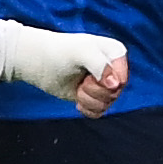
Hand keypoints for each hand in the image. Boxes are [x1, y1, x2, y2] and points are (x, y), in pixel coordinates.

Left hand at [3, 26, 128, 113]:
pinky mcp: (94, 97)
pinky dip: (87, 108)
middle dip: (94, 92)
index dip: (106, 83)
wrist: (40, 62)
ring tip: (78, 87)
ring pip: (107, 104)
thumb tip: (115, 84)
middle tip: (82, 81)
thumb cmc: (59, 52)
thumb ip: (100, 64)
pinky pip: (99, 112)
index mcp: (116, 54)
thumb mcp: (80, 52)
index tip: (90, 76)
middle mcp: (114, 69)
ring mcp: (104, 84)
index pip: (122, 79)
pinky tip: (77, 98)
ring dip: (88, 100)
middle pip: (115, 94)